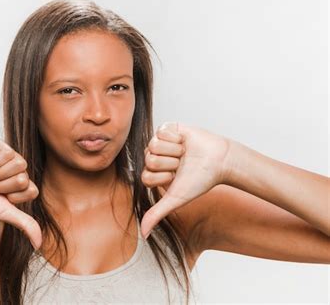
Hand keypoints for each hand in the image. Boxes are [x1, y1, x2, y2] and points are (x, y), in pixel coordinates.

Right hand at [0, 138, 40, 249]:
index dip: (15, 197)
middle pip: (24, 178)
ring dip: (0, 174)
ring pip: (19, 164)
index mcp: (20, 183)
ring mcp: (8, 156)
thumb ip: (25, 225)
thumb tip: (39, 245)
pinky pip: (8, 153)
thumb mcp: (5, 213)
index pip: (32, 190)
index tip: (1, 197)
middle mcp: (17, 169)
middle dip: (5, 186)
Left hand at [140, 122, 230, 238]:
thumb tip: (144, 235)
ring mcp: (160, 142)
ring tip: (185, 153)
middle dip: (171, 163)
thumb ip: (157, 214)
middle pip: (150, 159)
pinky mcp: (167, 128)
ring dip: (174, 150)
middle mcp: (154, 157)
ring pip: (154, 144)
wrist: (220, 161)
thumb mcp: (175, 199)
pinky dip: (177, 137)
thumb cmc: (199, 180)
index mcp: (153, 173)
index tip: (177, 177)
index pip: (146, 175)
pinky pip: (161, 131)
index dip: (164, 177)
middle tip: (183, 164)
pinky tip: (185, 141)